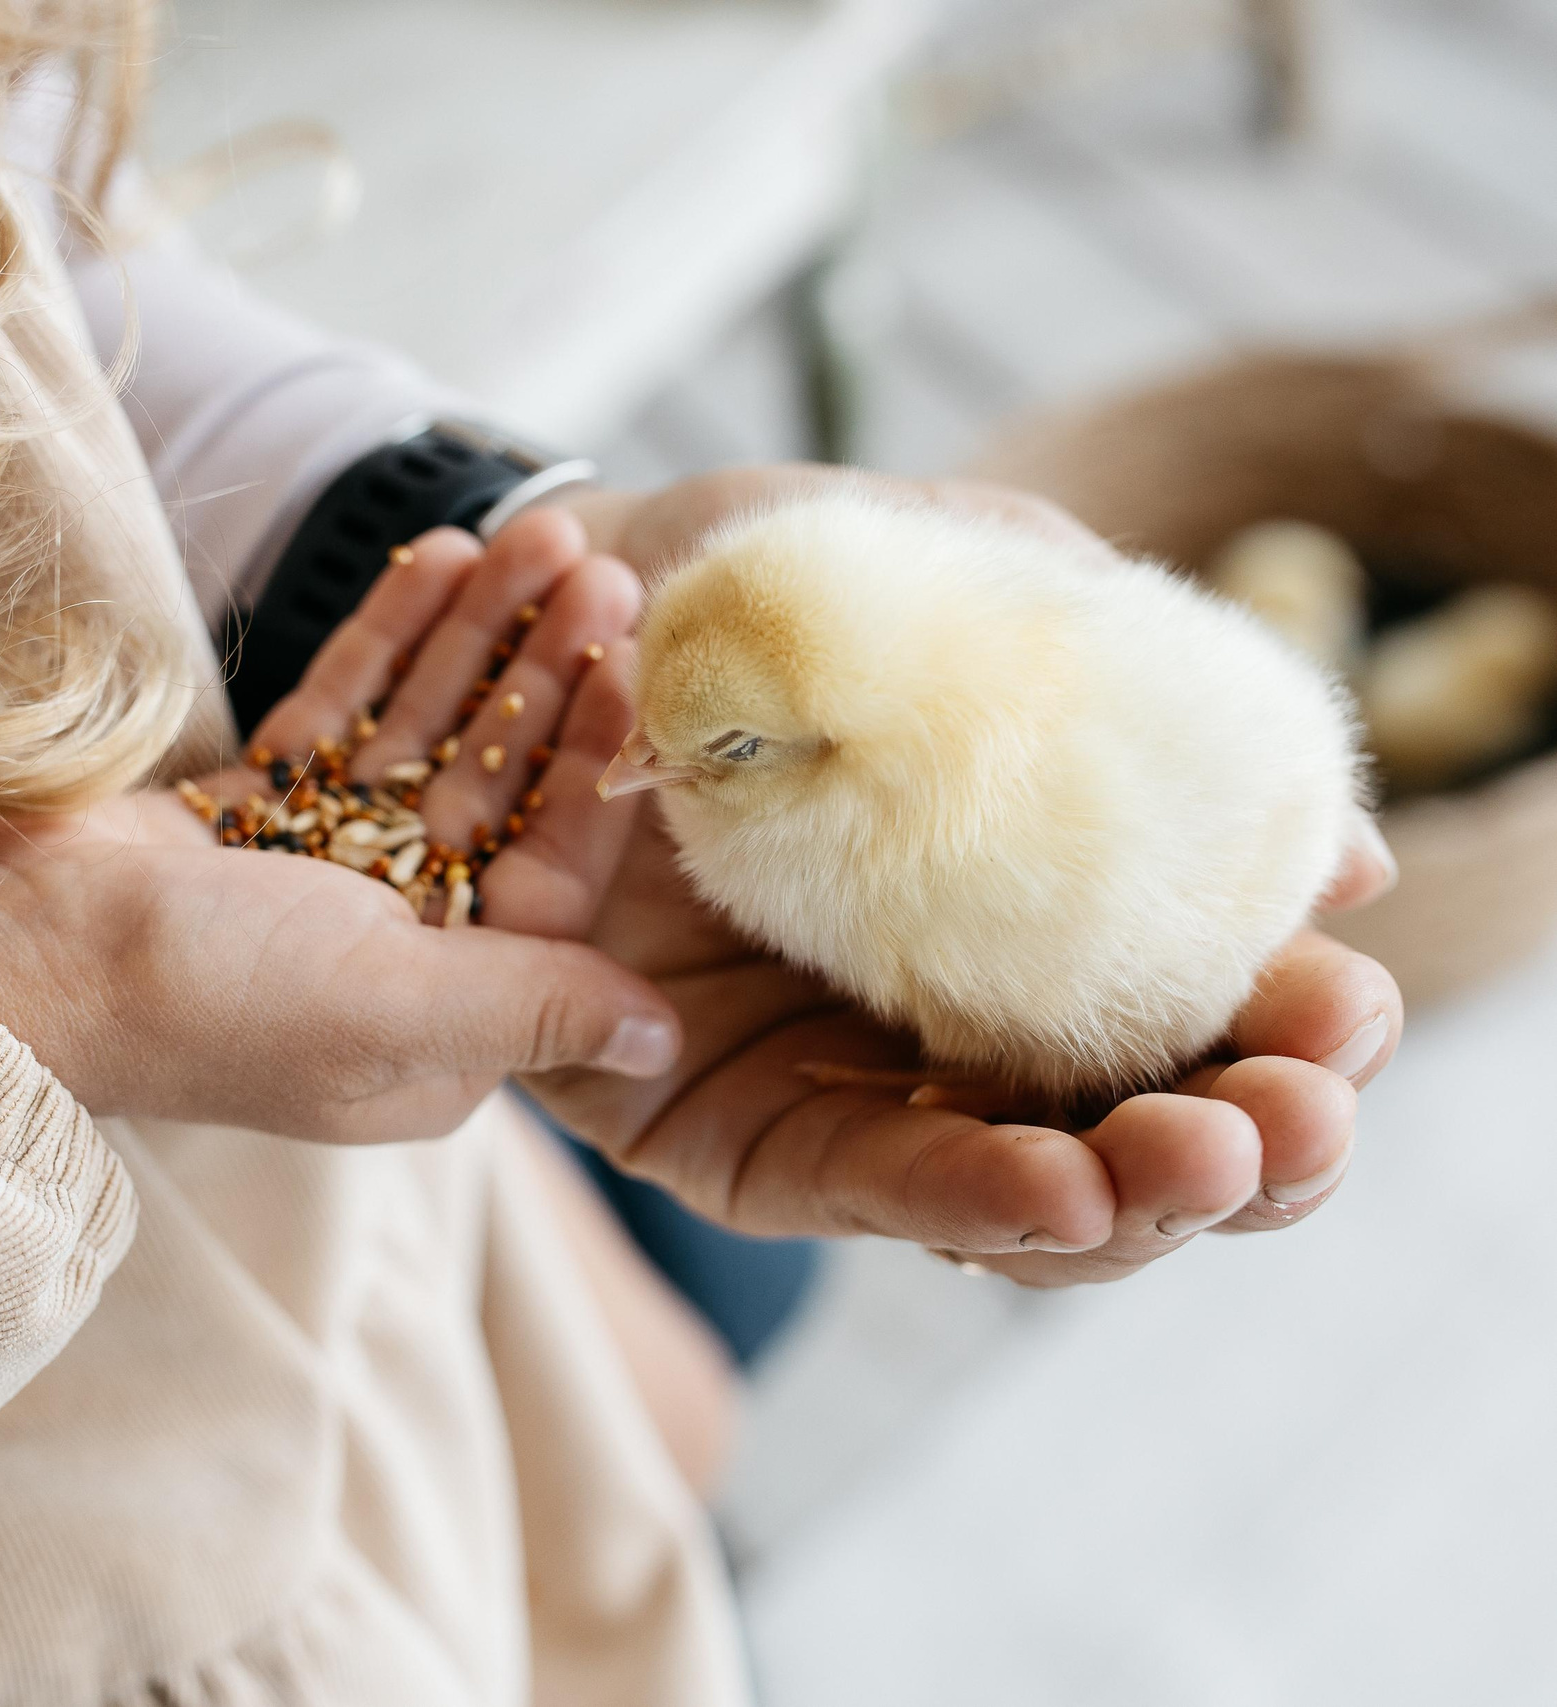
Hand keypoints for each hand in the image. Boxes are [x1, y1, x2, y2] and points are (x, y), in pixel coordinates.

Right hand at [0, 509, 678, 1142]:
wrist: (10, 959)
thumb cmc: (199, 1002)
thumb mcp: (388, 1011)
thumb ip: (534, 1009)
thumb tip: (664, 1043)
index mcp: (443, 1019)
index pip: (552, 874)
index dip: (592, 761)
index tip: (629, 655)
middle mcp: (396, 949)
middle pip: (499, 789)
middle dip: (543, 672)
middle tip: (591, 560)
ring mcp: (323, 876)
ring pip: (429, 738)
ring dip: (479, 637)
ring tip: (532, 531)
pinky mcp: (256, 814)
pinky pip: (346, 715)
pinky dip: (390, 642)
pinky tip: (437, 558)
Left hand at [530, 465, 1403, 1284]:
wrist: (560, 593)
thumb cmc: (769, 597)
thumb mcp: (967, 606)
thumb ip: (1128, 715)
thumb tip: (1344, 872)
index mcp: (1045, 928)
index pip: (1206, 1033)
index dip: (1292, 1045)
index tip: (1335, 1012)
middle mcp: (960, 1028)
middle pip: (1138, 1143)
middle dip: (1245, 1151)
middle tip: (1295, 1115)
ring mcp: (849, 1089)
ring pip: (1025, 1207)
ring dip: (1130, 1198)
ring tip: (1200, 1157)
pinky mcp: (724, 1133)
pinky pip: (855, 1184)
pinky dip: (962, 1191)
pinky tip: (1053, 1190)